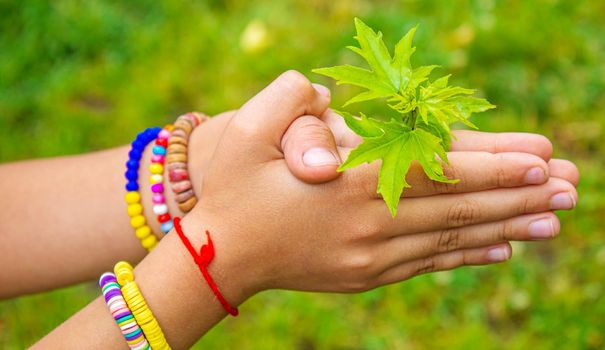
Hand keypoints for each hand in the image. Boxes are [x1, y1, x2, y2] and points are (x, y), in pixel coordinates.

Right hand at [182, 70, 577, 303]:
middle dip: (517, 195)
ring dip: (506, 227)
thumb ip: (289, 100)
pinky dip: (469, 254)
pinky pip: (429, 262)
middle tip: (569, 189)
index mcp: (348, 185)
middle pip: (457, 207)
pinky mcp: (367, 275)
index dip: (491, 165)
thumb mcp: (245, 132)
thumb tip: (327, 94)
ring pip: (452, 238)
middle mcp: (369, 224)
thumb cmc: (235, 190)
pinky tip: (502, 249)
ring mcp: (371, 257)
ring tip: (554, 222)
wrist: (223, 257)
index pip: (435, 172)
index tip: (540, 160)